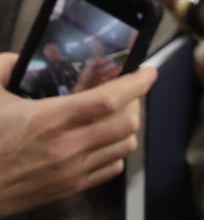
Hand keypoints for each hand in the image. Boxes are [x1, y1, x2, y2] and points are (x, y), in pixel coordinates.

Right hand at [0, 53, 154, 213]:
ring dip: (127, 127)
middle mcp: (68, 146)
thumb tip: (21, 57)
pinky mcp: (69, 188)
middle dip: (134, 102)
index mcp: (51, 119)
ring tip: (116, 115)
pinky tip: (103, 142)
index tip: (148, 71)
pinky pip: (111, 169)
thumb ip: (6, 68)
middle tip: (126, 91)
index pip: (110, 99)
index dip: (136, 83)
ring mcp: (71, 171)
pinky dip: (115, 152)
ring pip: (125, 146)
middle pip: (128, 122)